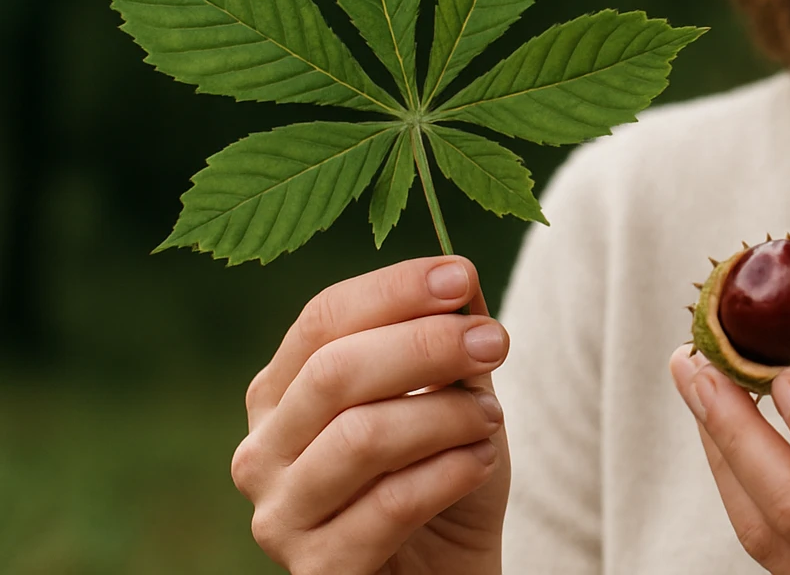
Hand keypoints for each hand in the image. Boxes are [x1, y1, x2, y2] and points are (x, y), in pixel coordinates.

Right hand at [232, 256, 510, 574]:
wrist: (448, 572)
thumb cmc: (442, 476)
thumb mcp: (453, 395)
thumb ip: (446, 336)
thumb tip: (460, 275)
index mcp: (282, 393)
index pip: (323, 319)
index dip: (393, 290)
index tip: (461, 275)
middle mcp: (263, 451)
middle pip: (335, 372)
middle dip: (425, 346)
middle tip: (495, 341)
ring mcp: (280, 516)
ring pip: (361, 436)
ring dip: (445, 416)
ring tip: (491, 418)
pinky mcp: (317, 572)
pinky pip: (390, 504)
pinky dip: (450, 472)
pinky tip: (480, 462)